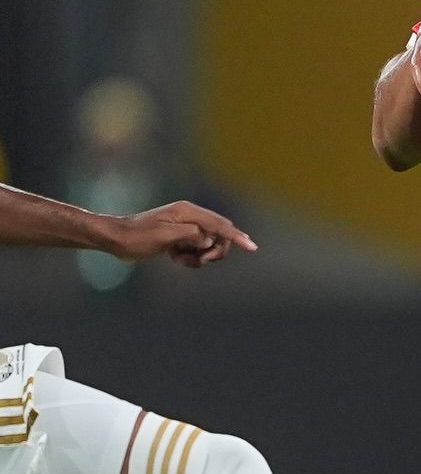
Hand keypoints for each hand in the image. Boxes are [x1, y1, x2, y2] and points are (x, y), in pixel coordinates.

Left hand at [107, 203, 257, 268]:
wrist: (116, 238)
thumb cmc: (136, 237)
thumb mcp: (163, 236)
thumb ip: (189, 236)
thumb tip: (207, 239)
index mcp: (187, 212)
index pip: (219, 225)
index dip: (236, 236)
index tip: (252, 247)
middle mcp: (190, 216)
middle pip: (219, 234)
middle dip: (214, 251)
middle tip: (201, 261)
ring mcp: (186, 226)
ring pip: (209, 244)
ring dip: (200, 256)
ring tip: (181, 259)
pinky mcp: (180, 236)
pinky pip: (197, 249)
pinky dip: (191, 257)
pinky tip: (175, 258)